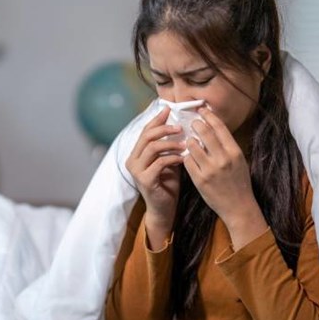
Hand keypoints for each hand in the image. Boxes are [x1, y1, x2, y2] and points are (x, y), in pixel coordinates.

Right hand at [125, 107, 184, 245]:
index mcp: (136, 154)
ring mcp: (137, 171)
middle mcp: (132, 161)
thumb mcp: (168, 161)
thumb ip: (169, 146)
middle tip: (180, 127)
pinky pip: (160, 162)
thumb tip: (180, 125)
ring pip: (153, 147)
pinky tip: (183, 158)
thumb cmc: (168, 185)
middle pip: (147, 136)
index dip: (157, 119)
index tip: (169, 110)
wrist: (164, 209)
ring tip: (185, 144)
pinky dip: (173, 157)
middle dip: (164, 128)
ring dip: (171, 143)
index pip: (145, 131)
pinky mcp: (144, 180)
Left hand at [184, 108, 267, 246]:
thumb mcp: (239, 161)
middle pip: (204, 133)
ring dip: (189, 141)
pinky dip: (186, 157)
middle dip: (196, 124)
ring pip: (192, 146)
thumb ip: (227, 145)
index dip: (209, 115)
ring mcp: (209, 170)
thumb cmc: (240, 182)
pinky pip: (187, 161)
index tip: (202, 109)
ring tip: (189, 141)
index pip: (219, 127)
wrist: (238, 206)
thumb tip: (213, 127)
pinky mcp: (199, 180)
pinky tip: (188, 156)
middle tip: (193, 122)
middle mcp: (222, 159)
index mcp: (234, 152)